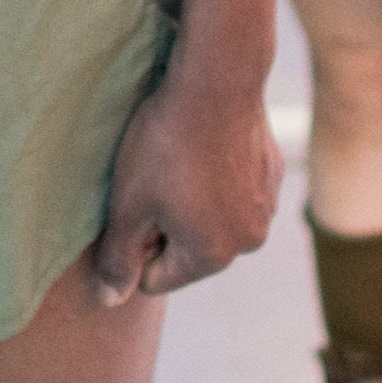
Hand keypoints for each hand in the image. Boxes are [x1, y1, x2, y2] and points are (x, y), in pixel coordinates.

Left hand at [86, 63, 278, 302]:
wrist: (217, 81)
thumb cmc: (165, 145)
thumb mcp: (128, 206)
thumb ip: (117, 260)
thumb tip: (109, 301)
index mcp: (213, 256)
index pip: (154, 280)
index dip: (132, 245)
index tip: (132, 203)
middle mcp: (249, 241)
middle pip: (186, 253)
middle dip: (163, 226)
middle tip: (151, 180)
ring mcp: (267, 207)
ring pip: (210, 221)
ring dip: (189, 203)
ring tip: (177, 161)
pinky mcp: (272, 175)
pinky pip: (232, 193)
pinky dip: (213, 180)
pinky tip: (202, 147)